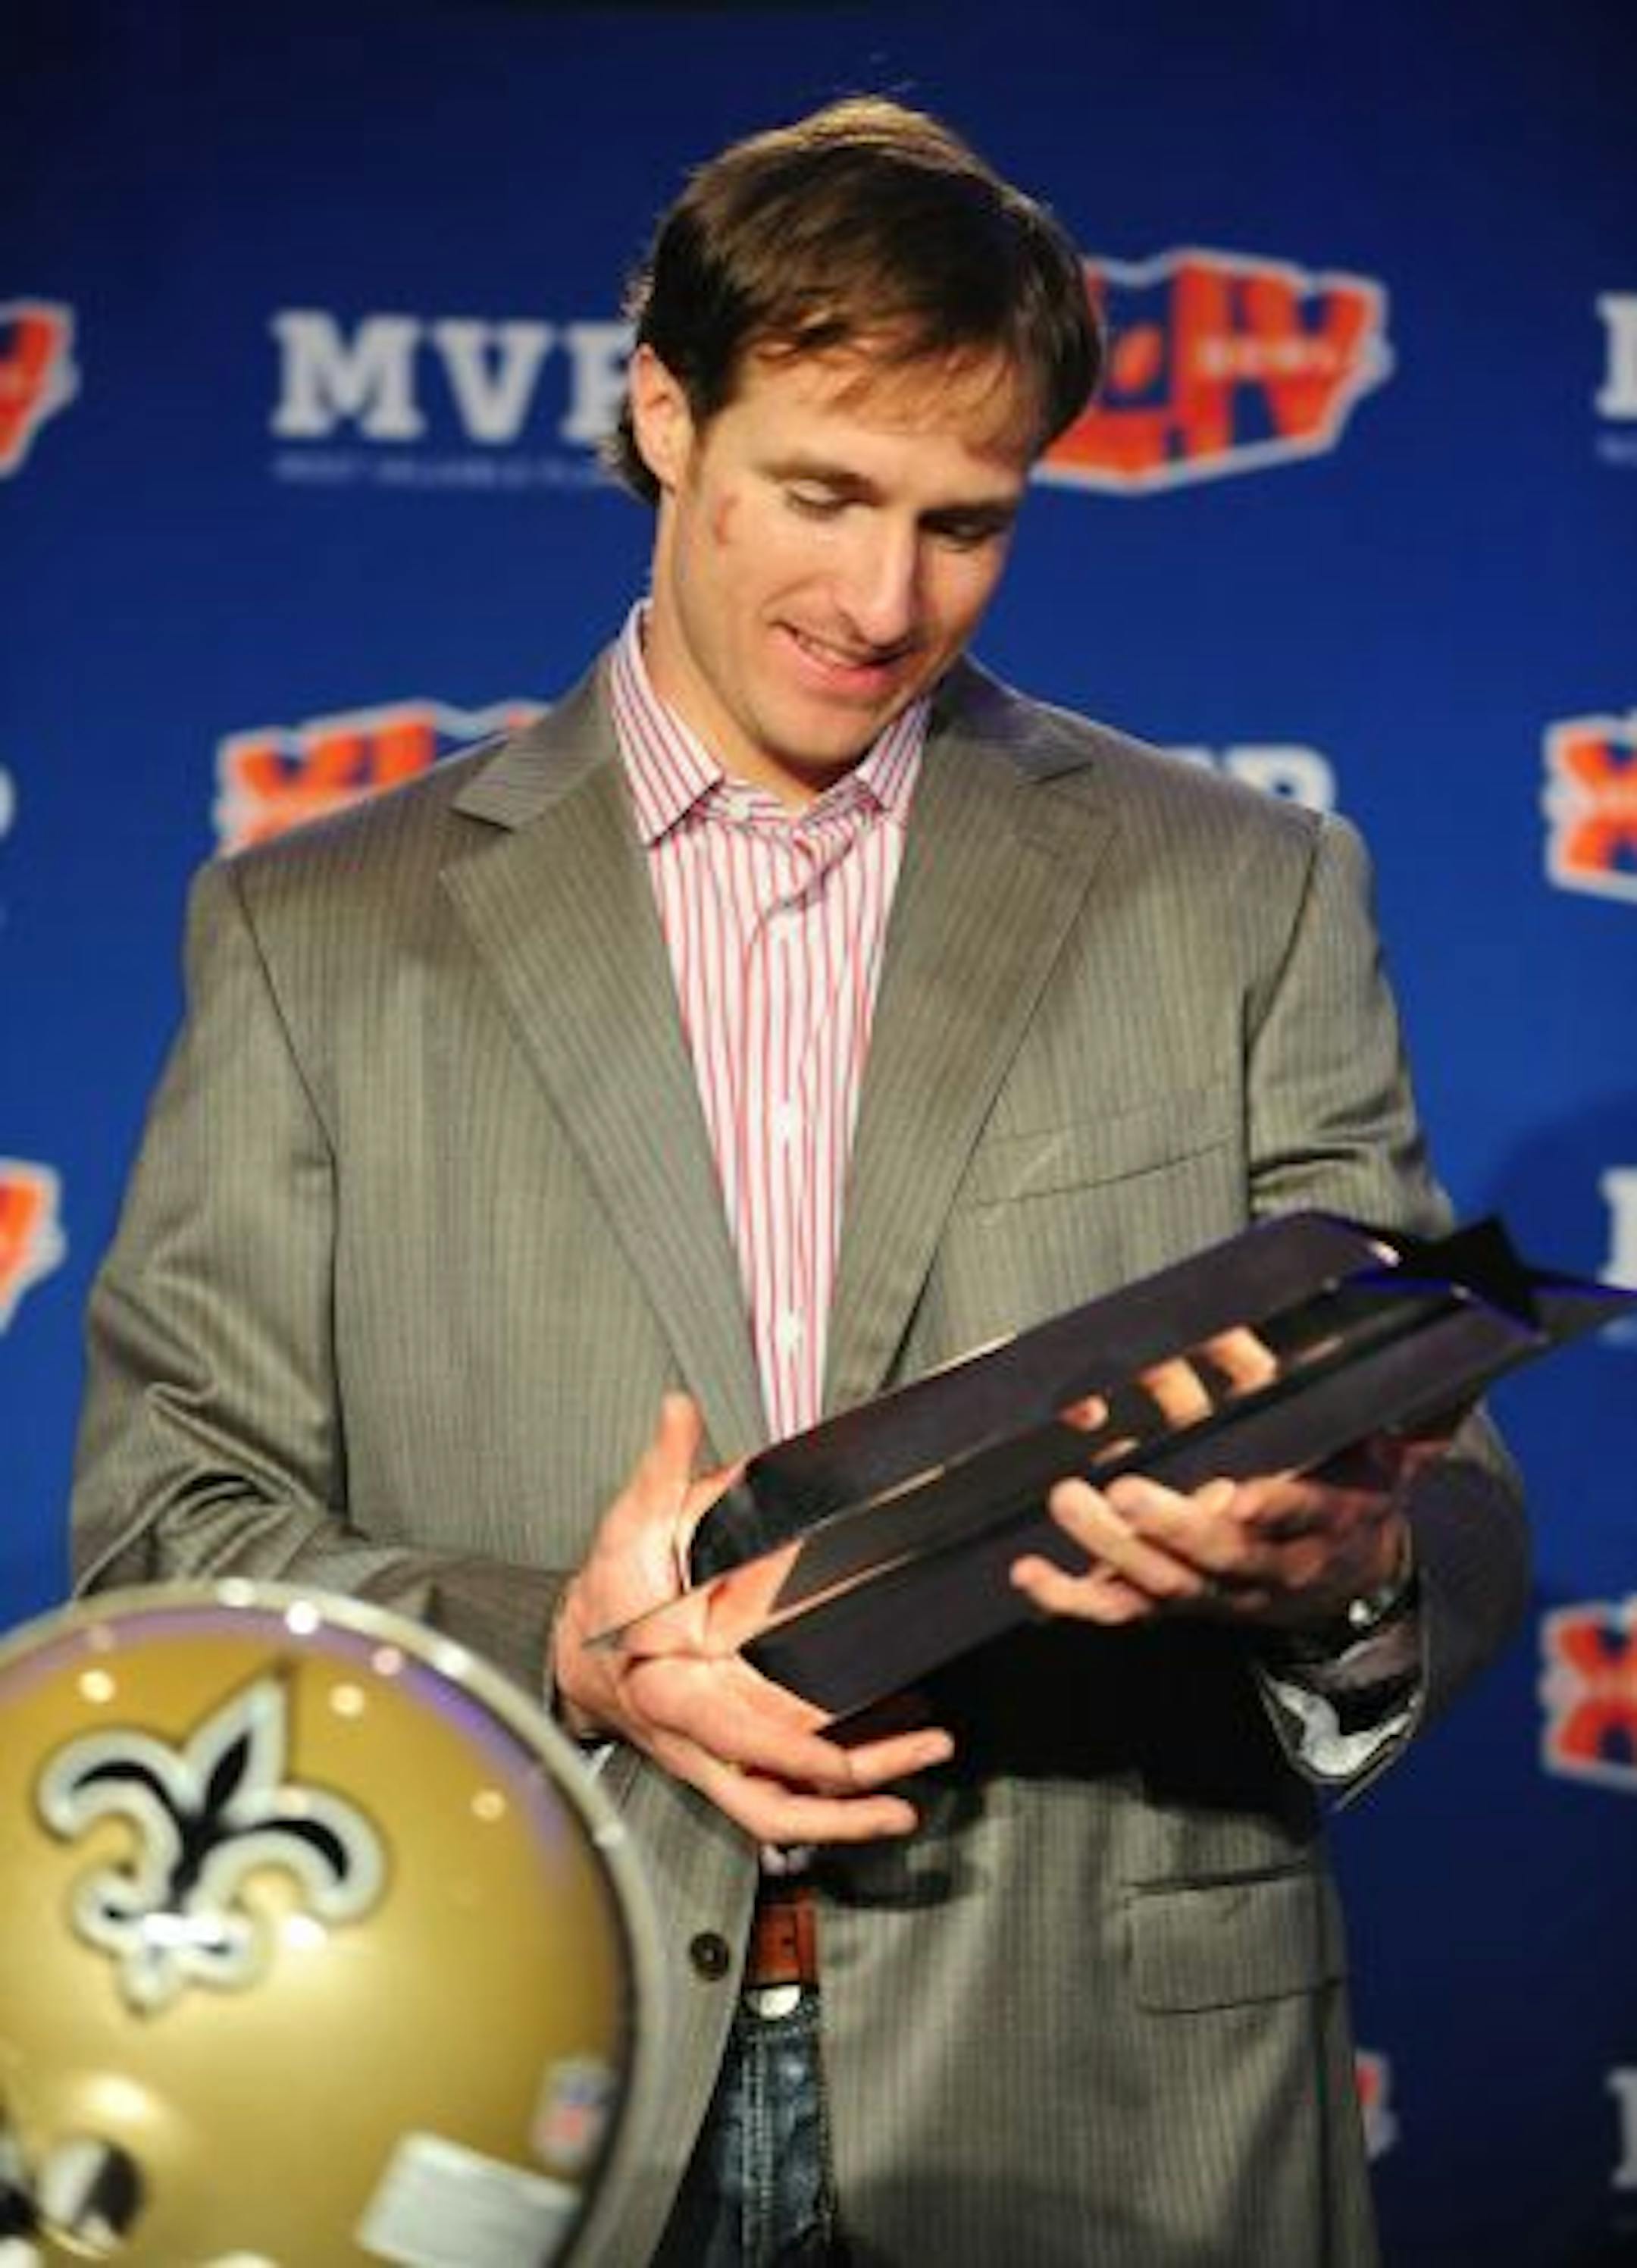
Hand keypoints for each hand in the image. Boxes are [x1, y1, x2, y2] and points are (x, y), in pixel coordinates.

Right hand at [552, 1394, 953, 1843]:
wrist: (576, 1649)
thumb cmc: (605, 1595)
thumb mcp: (627, 1527)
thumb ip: (658, 1471)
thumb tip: (677, 1411)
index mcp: (674, 1695)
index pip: (740, 1744)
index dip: (795, 1756)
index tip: (845, 1759)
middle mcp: (701, 1740)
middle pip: (777, 1802)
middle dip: (850, 1803)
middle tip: (923, 1764)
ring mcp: (722, 1755)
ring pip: (789, 1806)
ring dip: (857, 1804)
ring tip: (925, 1763)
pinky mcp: (738, 1751)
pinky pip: (794, 1781)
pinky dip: (844, 1774)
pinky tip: (897, 1729)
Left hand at [1012, 1431, 1438, 1635]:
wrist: (1350, 1579)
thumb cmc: (1348, 1492)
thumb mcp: (1369, 1441)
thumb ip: (1334, 1390)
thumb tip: (1288, 1330)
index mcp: (1327, 1518)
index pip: (1304, 1513)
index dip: (1275, 1508)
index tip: (1242, 1496)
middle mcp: (1271, 1565)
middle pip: (1221, 1555)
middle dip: (1172, 1526)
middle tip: (1125, 1491)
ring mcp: (1218, 1590)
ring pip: (1164, 1582)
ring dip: (1111, 1548)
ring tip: (1070, 1501)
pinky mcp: (1174, 1603)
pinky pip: (1121, 1609)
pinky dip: (1071, 1597)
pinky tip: (1031, 1573)